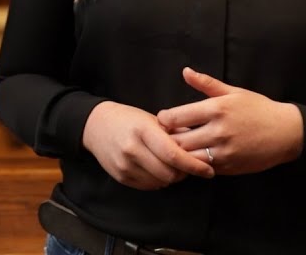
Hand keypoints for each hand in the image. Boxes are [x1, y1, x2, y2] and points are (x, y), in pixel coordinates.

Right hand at [82, 100, 214, 188]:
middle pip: (169, 173)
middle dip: (184, 173)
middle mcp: (132, 148)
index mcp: (143, 130)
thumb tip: (201, 147)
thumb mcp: (152, 119)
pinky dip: (158, 181)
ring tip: (172, 166)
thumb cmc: (129, 119)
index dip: (194, 165)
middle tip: (189, 166)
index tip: (208, 170)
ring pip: (160, 182)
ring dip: (171, 178)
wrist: (96, 125)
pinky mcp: (121, 176)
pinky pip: (149, 186)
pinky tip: (157, 169)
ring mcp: (125, 165)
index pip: (174, 155)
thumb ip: (175, 133)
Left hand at [157, 67, 303, 175]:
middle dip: (168, 139)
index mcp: (216, 109)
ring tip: (180, 147)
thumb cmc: (259, 108)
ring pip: (188, 158)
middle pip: (177, 141)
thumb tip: (185, 72)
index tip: (164, 119)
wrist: (287, 133)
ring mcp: (224, 152)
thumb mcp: (234, 92)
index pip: (175, 117)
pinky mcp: (229, 167)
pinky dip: (195, 164)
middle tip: (167, 136)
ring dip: (180, 154)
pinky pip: (203, 168)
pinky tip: (195, 157)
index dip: (164, 120)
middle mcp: (218, 131)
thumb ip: (206, 83)